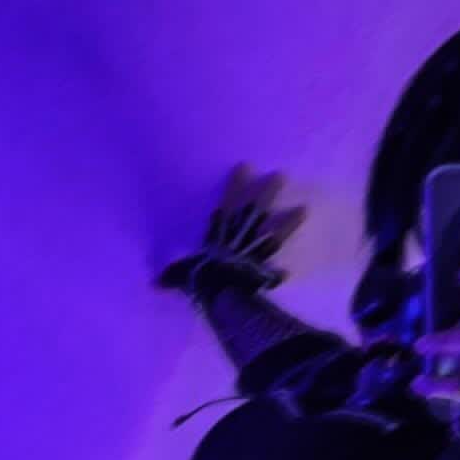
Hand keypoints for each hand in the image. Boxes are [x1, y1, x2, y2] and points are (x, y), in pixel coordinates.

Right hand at [157, 163, 307, 300]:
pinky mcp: (261, 273)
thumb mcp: (180, 275)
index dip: (235, 186)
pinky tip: (290, 271)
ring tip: (305, 210)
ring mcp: (253, 254)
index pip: (228, 204)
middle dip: (267, 194)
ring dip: (288, 223)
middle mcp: (238, 239)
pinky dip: (278, 275)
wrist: (218, 293)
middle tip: (281, 176)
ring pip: (273, 234)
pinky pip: (272, 274)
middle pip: (255, 212)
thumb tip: (154, 284)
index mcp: (219, 234)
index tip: (245, 166)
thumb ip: (172, 277)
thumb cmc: (198, 277)